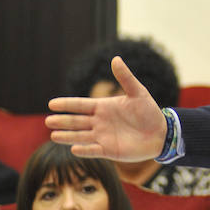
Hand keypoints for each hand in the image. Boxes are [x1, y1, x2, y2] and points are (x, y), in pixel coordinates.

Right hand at [45, 56, 166, 160]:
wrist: (161, 133)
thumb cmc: (149, 112)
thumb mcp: (138, 92)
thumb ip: (125, 77)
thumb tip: (116, 58)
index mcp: (103, 107)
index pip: (81, 105)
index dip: (67, 104)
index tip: (52, 103)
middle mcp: (99, 122)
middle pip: (77, 121)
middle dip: (63, 121)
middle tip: (49, 120)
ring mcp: (103, 137)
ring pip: (80, 136)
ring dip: (68, 136)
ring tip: (53, 135)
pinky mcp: (109, 151)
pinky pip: (93, 151)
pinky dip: (84, 150)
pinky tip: (74, 149)